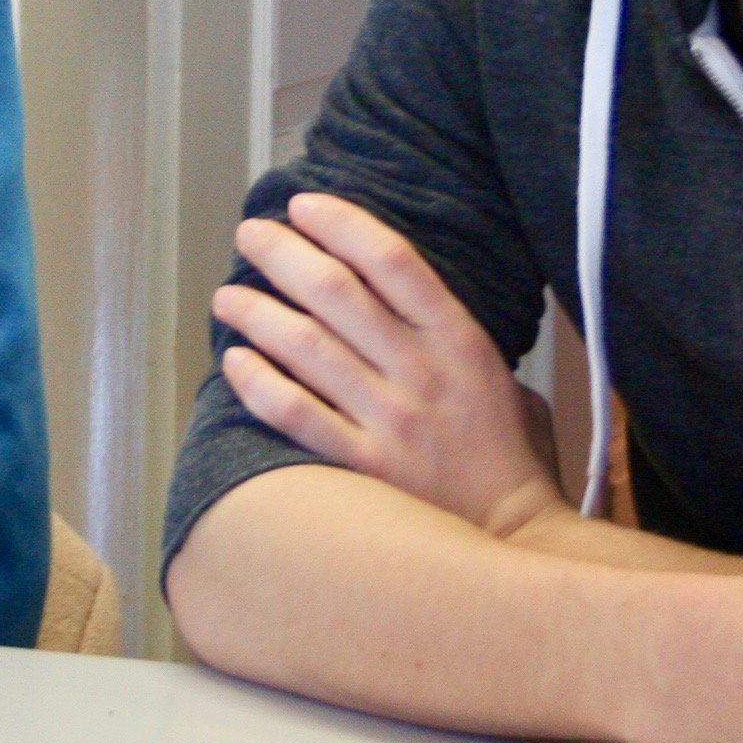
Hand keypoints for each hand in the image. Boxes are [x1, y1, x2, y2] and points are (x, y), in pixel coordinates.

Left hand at [212, 193, 565, 540]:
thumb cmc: (507, 453)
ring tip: (228, 297)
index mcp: (460, 339)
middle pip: (337, 293)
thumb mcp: (501, 375)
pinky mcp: (364, 468)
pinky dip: (259, 382)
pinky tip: (234, 360)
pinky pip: (296, 414)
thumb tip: (395, 293)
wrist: (514, 536)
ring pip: (306, 347)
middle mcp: (421, 372)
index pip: (393, 260)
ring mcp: (390, 421)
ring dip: (258, 312)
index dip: (342, 224)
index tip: (305, 205)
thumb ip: (450, 334)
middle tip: (251, 235)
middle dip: (284, 254)